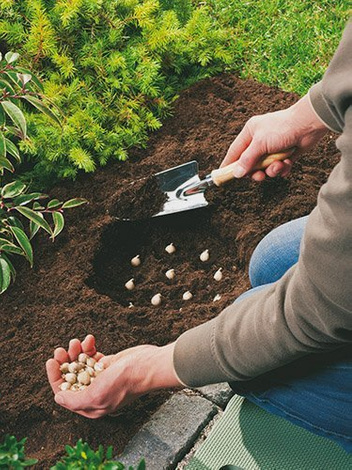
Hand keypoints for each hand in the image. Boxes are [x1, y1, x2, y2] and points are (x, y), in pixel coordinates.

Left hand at [46, 335, 181, 417]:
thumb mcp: (96, 395)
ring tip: (75, 342)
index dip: (55, 377)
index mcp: (91, 405)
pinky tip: (89, 339)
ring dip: (75, 351)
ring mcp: (102, 376)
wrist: (147, 366)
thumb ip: (75, 400)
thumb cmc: (125, 382)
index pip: (65, 394)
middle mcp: (95, 391)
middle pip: (71, 376)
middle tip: (61, 350)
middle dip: (64, 362)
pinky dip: (88, 346)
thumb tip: (58, 399)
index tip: (51, 362)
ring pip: (80, 363)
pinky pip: (92, 354)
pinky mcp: (109, 363)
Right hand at [221, 94, 328, 180]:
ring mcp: (273, 148)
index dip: (229, 164)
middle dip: (256, 172)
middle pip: (250, 164)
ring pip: (265, 168)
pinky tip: (288, 162)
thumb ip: (247, 160)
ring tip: (279, 165)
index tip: (223, 175)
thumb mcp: (260, 144)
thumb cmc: (283, 128)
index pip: (235, 152)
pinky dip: (283, 168)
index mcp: (250, 133)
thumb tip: (236, 173)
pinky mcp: (285, 154)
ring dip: (272, 170)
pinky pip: (278, 168)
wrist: (309, 125)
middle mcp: (260, 141)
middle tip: (260, 176)